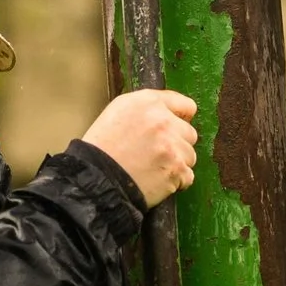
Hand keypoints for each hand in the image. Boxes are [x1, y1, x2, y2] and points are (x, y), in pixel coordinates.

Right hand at [81, 89, 198, 206]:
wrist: (96, 178)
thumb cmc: (102, 147)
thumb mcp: (118, 111)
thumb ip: (148, 107)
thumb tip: (173, 112)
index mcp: (149, 103)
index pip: (186, 106)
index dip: (180, 119)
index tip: (173, 130)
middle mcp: (163, 121)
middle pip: (189, 133)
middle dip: (177, 144)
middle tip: (155, 154)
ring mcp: (172, 147)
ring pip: (189, 156)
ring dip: (176, 163)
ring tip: (153, 169)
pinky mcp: (176, 170)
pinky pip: (187, 176)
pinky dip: (176, 182)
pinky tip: (156, 181)